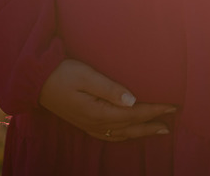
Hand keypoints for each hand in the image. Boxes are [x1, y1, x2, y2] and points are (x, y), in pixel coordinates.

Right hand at [39, 59, 176, 141]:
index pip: (134, 113)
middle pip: (131, 127)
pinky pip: (110, 135)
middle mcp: (95, 123)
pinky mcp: (84, 123)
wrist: (36, 81)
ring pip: (122, 133)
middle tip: (173, 121)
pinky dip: (125, 135)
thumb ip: (110, 88)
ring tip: (160, 129)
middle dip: (153, 123)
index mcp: (98, 111)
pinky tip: (131, 133)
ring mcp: (89, 125)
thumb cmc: (62, 73)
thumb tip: (132, 100)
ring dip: (142, 131)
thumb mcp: (86, 75)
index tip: (173, 106)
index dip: (155, 109)